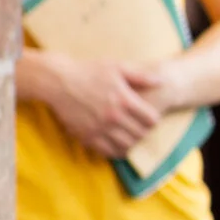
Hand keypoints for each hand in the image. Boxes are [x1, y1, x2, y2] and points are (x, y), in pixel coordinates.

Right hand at [27, 51, 163, 157]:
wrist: (57, 81)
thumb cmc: (88, 71)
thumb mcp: (117, 68)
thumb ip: (141, 76)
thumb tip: (161, 81)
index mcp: (125, 100)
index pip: (152, 120)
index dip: (154, 120)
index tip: (150, 117)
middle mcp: (114, 116)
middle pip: (141, 134)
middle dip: (144, 132)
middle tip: (140, 128)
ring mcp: (99, 128)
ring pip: (126, 145)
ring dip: (131, 142)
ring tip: (129, 136)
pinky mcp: (86, 136)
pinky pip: (107, 151)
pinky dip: (115, 150)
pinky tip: (116, 144)